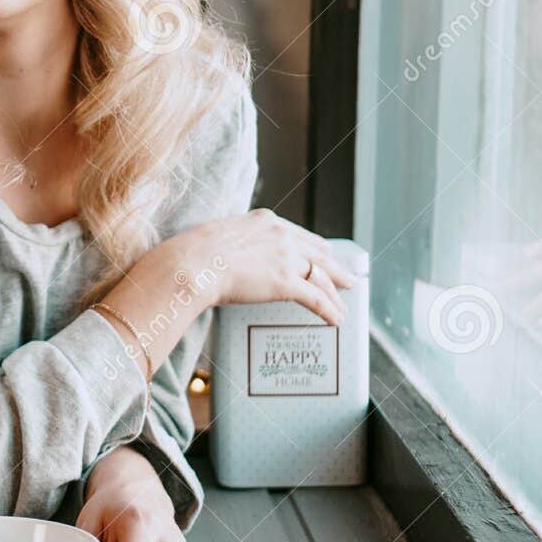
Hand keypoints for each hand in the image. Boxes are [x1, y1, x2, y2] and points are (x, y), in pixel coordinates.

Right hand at [189, 208, 356, 325]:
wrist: (193, 264)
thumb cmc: (194, 254)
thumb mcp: (220, 237)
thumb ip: (236, 244)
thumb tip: (230, 260)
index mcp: (266, 221)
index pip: (300, 235)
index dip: (316, 249)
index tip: (325, 255)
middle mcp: (282, 235)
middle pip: (318, 255)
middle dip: (335, 270)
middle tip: (348, 279)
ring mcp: (286, 258)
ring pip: (320, 278)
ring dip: (335, 294)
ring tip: (344, 307)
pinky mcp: (286, 282)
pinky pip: (316, 298)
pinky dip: (329, 310)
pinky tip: (336, 320)